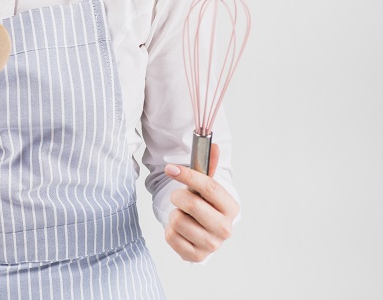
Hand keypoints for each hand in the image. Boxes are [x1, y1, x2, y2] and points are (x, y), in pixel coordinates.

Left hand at [164, 143, 239, 261]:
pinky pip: (171, 237)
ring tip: (182, 215)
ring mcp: (212, 245)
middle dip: (178, 196)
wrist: (201, 228)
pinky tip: (179, 228)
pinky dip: (169, 229)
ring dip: (174, 213)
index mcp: (231, 208)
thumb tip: (213, 144)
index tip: (171, 168)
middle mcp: (225, 228)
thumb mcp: (206, 184)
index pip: (210, 187)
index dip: (188, 175)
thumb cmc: (204, 203)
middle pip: (192, 204)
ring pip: (178, 220)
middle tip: (178, 196)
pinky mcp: (196, 256)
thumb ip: (208, 165)